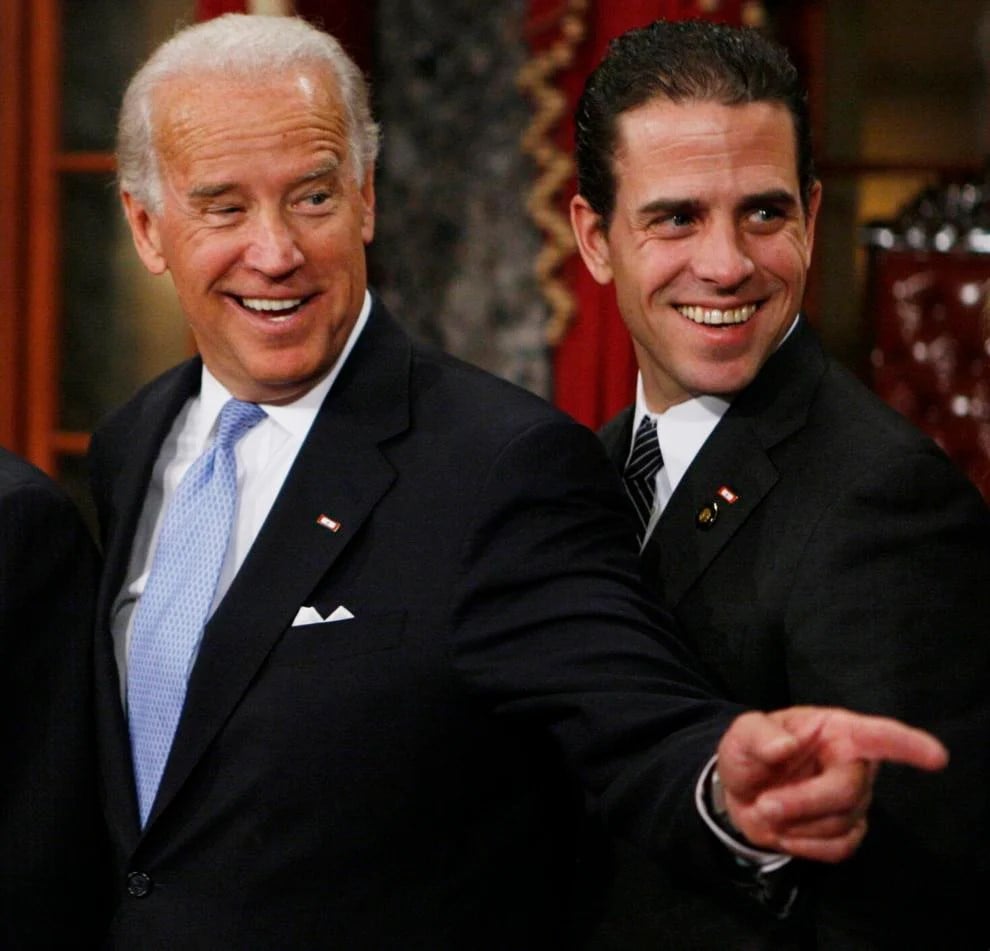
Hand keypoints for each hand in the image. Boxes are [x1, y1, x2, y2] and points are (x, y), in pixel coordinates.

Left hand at [716, 706, 947, 862]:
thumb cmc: (750, 753)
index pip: (877, 736)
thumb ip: (759, 735)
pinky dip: (805, 844)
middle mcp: (854, 763)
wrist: (740, 792)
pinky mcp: (849, 830)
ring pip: (840, 822)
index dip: (907, 745)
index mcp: (835, 730)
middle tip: (764, 805)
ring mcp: (856, 799)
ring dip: (796, 823)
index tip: (936, 756)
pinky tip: (786, 830)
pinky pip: (839, 848)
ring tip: (768, 809)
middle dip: (803, 802)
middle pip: (847, 791)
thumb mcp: (743, 734)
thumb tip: (784, 745)